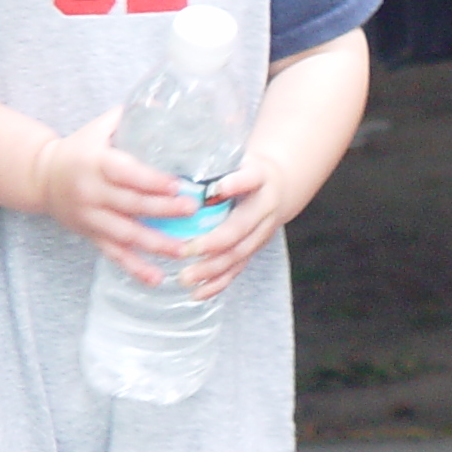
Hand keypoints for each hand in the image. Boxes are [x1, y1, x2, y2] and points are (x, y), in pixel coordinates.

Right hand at [35, 109, 201, 284]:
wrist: (40, 177)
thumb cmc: (79, 148)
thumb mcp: (100, 128)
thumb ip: (131, 117)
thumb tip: (169, 99)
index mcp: (97, 163)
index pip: (127, 173)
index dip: (153, 181)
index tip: (179, 185)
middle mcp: (92, 193)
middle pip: (131, 205)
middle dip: (163, 210)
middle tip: (194, 211)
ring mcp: (90, 218)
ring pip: (125, 234)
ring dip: (155, 244)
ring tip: (183, 250)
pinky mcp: (91, 235)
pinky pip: (114, 255)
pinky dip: (134, 269)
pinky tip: (156, 279)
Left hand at [175, 152, 287, 298]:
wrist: (277, 188)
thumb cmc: (243, 169)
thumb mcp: (234, 157)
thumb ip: (212, 162)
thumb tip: (174, 160)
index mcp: (259, 179)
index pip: (250, 179)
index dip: (236, 184)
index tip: (219, 187)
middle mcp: (264, 209)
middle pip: (240, 229)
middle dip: (212, 243)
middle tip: (184, 251)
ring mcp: (260, 234)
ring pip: (237, 255)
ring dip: (211, 269)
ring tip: (184, 277)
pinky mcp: (251, 250)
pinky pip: (236, 271)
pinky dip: (216, 284)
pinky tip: (196, 294)